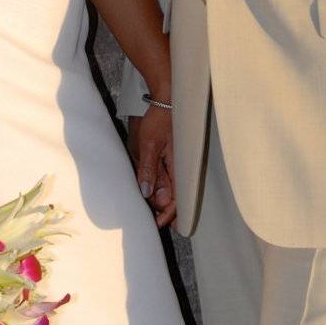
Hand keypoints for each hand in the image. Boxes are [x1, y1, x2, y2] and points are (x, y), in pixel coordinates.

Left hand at [128, 112, 176, 227]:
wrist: (165, 100)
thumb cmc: (159, 120)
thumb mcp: (149, 145)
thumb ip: (149, 169)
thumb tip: (147, 194)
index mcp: (177, 166)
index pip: (177, 198)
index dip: (169, 214)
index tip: (158, 223)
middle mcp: (178, 167)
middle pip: (174, 197)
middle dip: (164, 211)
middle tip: (151, 221)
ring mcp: (174, 163)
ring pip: (170, 189)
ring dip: (160, 200)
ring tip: (148, 210)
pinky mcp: (169, 158)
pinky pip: (166, 178)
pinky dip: (159, 188)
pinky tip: (150, 192)